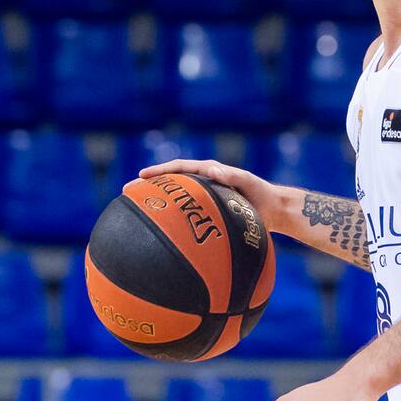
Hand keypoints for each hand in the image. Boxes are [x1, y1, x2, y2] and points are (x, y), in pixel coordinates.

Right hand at [133, 158, 288, 233]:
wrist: (273, 209)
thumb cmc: (261, 194)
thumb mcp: (248, 182)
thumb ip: (232, 176)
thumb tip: (212, 170)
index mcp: (208, 172)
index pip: (179, 168)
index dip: (159, 171)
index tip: (141, 176)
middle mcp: (202, 183)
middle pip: (170, 182)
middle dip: (148, 185)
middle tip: (127, 191)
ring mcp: (203, 199)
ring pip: (175, 199)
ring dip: (157, 202)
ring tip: (134, 210)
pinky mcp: (208, 212)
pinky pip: (186, 215)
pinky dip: (172, 220)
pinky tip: (160, 232)